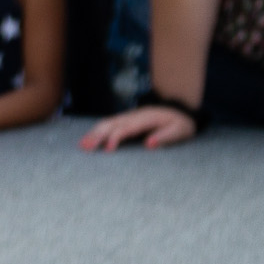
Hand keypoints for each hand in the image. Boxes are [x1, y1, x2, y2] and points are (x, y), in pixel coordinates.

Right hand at [79, 105, 198, 150]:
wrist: (181, 113)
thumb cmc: (181, 125)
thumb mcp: (179, 132)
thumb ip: (165, 137)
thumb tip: (148, 144)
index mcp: (147, 118)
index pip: (126, 128)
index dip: (115, 138)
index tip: (107, 150)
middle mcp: (135, 116)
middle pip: (111, 123)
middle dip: (96, 135)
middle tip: (84, 147)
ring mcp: (129, 117)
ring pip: (107, 123)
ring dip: (93, 133)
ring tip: (82, 144)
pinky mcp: (126, 120)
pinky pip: (109, 124)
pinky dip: (97, 131)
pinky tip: (89, 138)